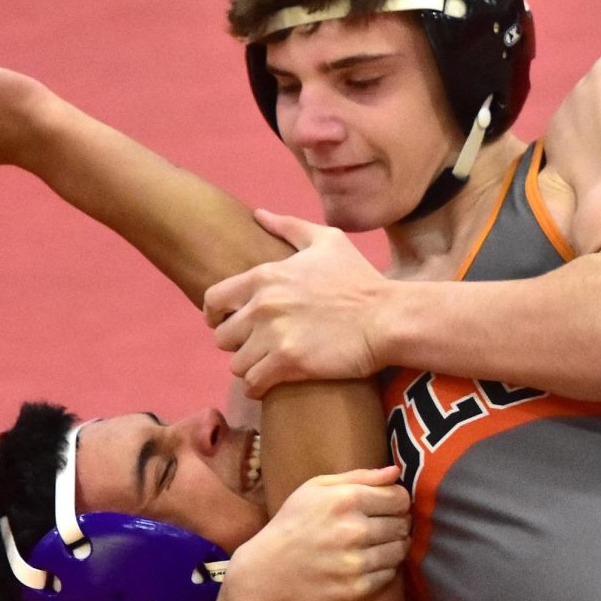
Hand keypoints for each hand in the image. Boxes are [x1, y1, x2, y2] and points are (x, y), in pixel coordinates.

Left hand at [204, 209, 387, 396]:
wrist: (387, 318)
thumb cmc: (361, 280)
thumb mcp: (328, 242)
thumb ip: (289, 227)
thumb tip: (259, 214)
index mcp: (265, 276)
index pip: (213, 300)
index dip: (217, 315)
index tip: (230, 323)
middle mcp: (263, 304)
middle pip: (222, 336)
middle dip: (238, 344)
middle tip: (258, 347)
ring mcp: (274, 335)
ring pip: (235, 363)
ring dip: (249, 367)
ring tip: (268, 366)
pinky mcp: (289, 362)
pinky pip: (253, 382)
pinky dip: (259, 386)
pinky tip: (272, 383)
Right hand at [226, 466, 409, 600]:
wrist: (263, 576)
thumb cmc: (291, 525)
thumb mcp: (314, 489)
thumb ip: (358, 476)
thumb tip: (396, 472)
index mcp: (346, 499)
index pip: (400, 498)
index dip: (398, 502)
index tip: (387, 507)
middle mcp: (354, 530)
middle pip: (402, 524)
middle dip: (397, 524)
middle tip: (380, 528)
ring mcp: (355, 563)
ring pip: (400, 550)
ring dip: (394, 547)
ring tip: (375, 546)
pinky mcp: (355, 590)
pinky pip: (389, 575)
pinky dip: (383, 569)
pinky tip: (366, 564)